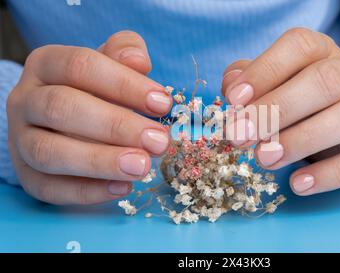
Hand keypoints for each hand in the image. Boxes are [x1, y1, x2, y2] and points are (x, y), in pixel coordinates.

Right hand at [7, 31, 171, 204]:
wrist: (62, 120)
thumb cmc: (94, 88)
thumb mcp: (109, 63)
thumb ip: (125, 52)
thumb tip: (139, 61)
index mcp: (47, 64)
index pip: (81, 65)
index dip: (124, 84)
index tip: (162, 104)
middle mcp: (26, 100)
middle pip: (62, 108)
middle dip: (115, 126)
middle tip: (158, 142)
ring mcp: (21, 140)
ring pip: (50, 153)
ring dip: (99, 162)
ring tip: (142, 167)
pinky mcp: (27, 175)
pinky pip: (49, 188)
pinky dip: (87, 191)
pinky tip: (123, 188)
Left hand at [222, 28, 339, 195]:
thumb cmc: (296, 97)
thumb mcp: (270, 82)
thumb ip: (248, 80)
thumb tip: (231, 85)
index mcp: (319, 50)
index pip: (298, 47)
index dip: (265, 71)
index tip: (234, 100)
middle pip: (325, 81)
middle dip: (277, 110)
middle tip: (240, 137)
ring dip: (302, 140)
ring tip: (264, 160)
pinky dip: (331, 174)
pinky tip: (298, 184)